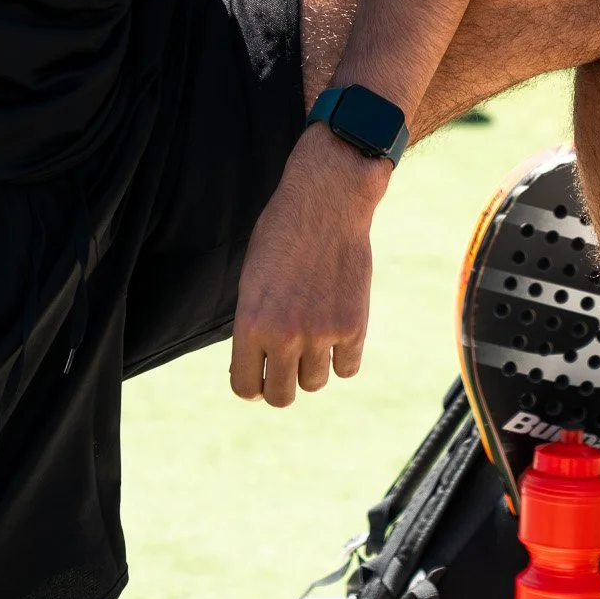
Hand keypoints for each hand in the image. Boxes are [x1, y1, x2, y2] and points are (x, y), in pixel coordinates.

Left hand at [229, 128, 387, 407]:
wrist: (326, 202)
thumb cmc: (282, 234)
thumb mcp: (252, 279)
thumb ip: (254, 324)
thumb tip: (259, 369)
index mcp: (250, 323)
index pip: (245, 386)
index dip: (251, 383)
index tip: (259, 375)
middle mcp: (284, 335)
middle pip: (281, 396)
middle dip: (280, 384)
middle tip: (286, 364)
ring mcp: (321, 334)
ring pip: (315, 383)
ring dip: (312, 367)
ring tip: (313, 335)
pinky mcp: (354, 327)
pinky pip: (347, 368)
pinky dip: (342, 356)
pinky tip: (337, 329)